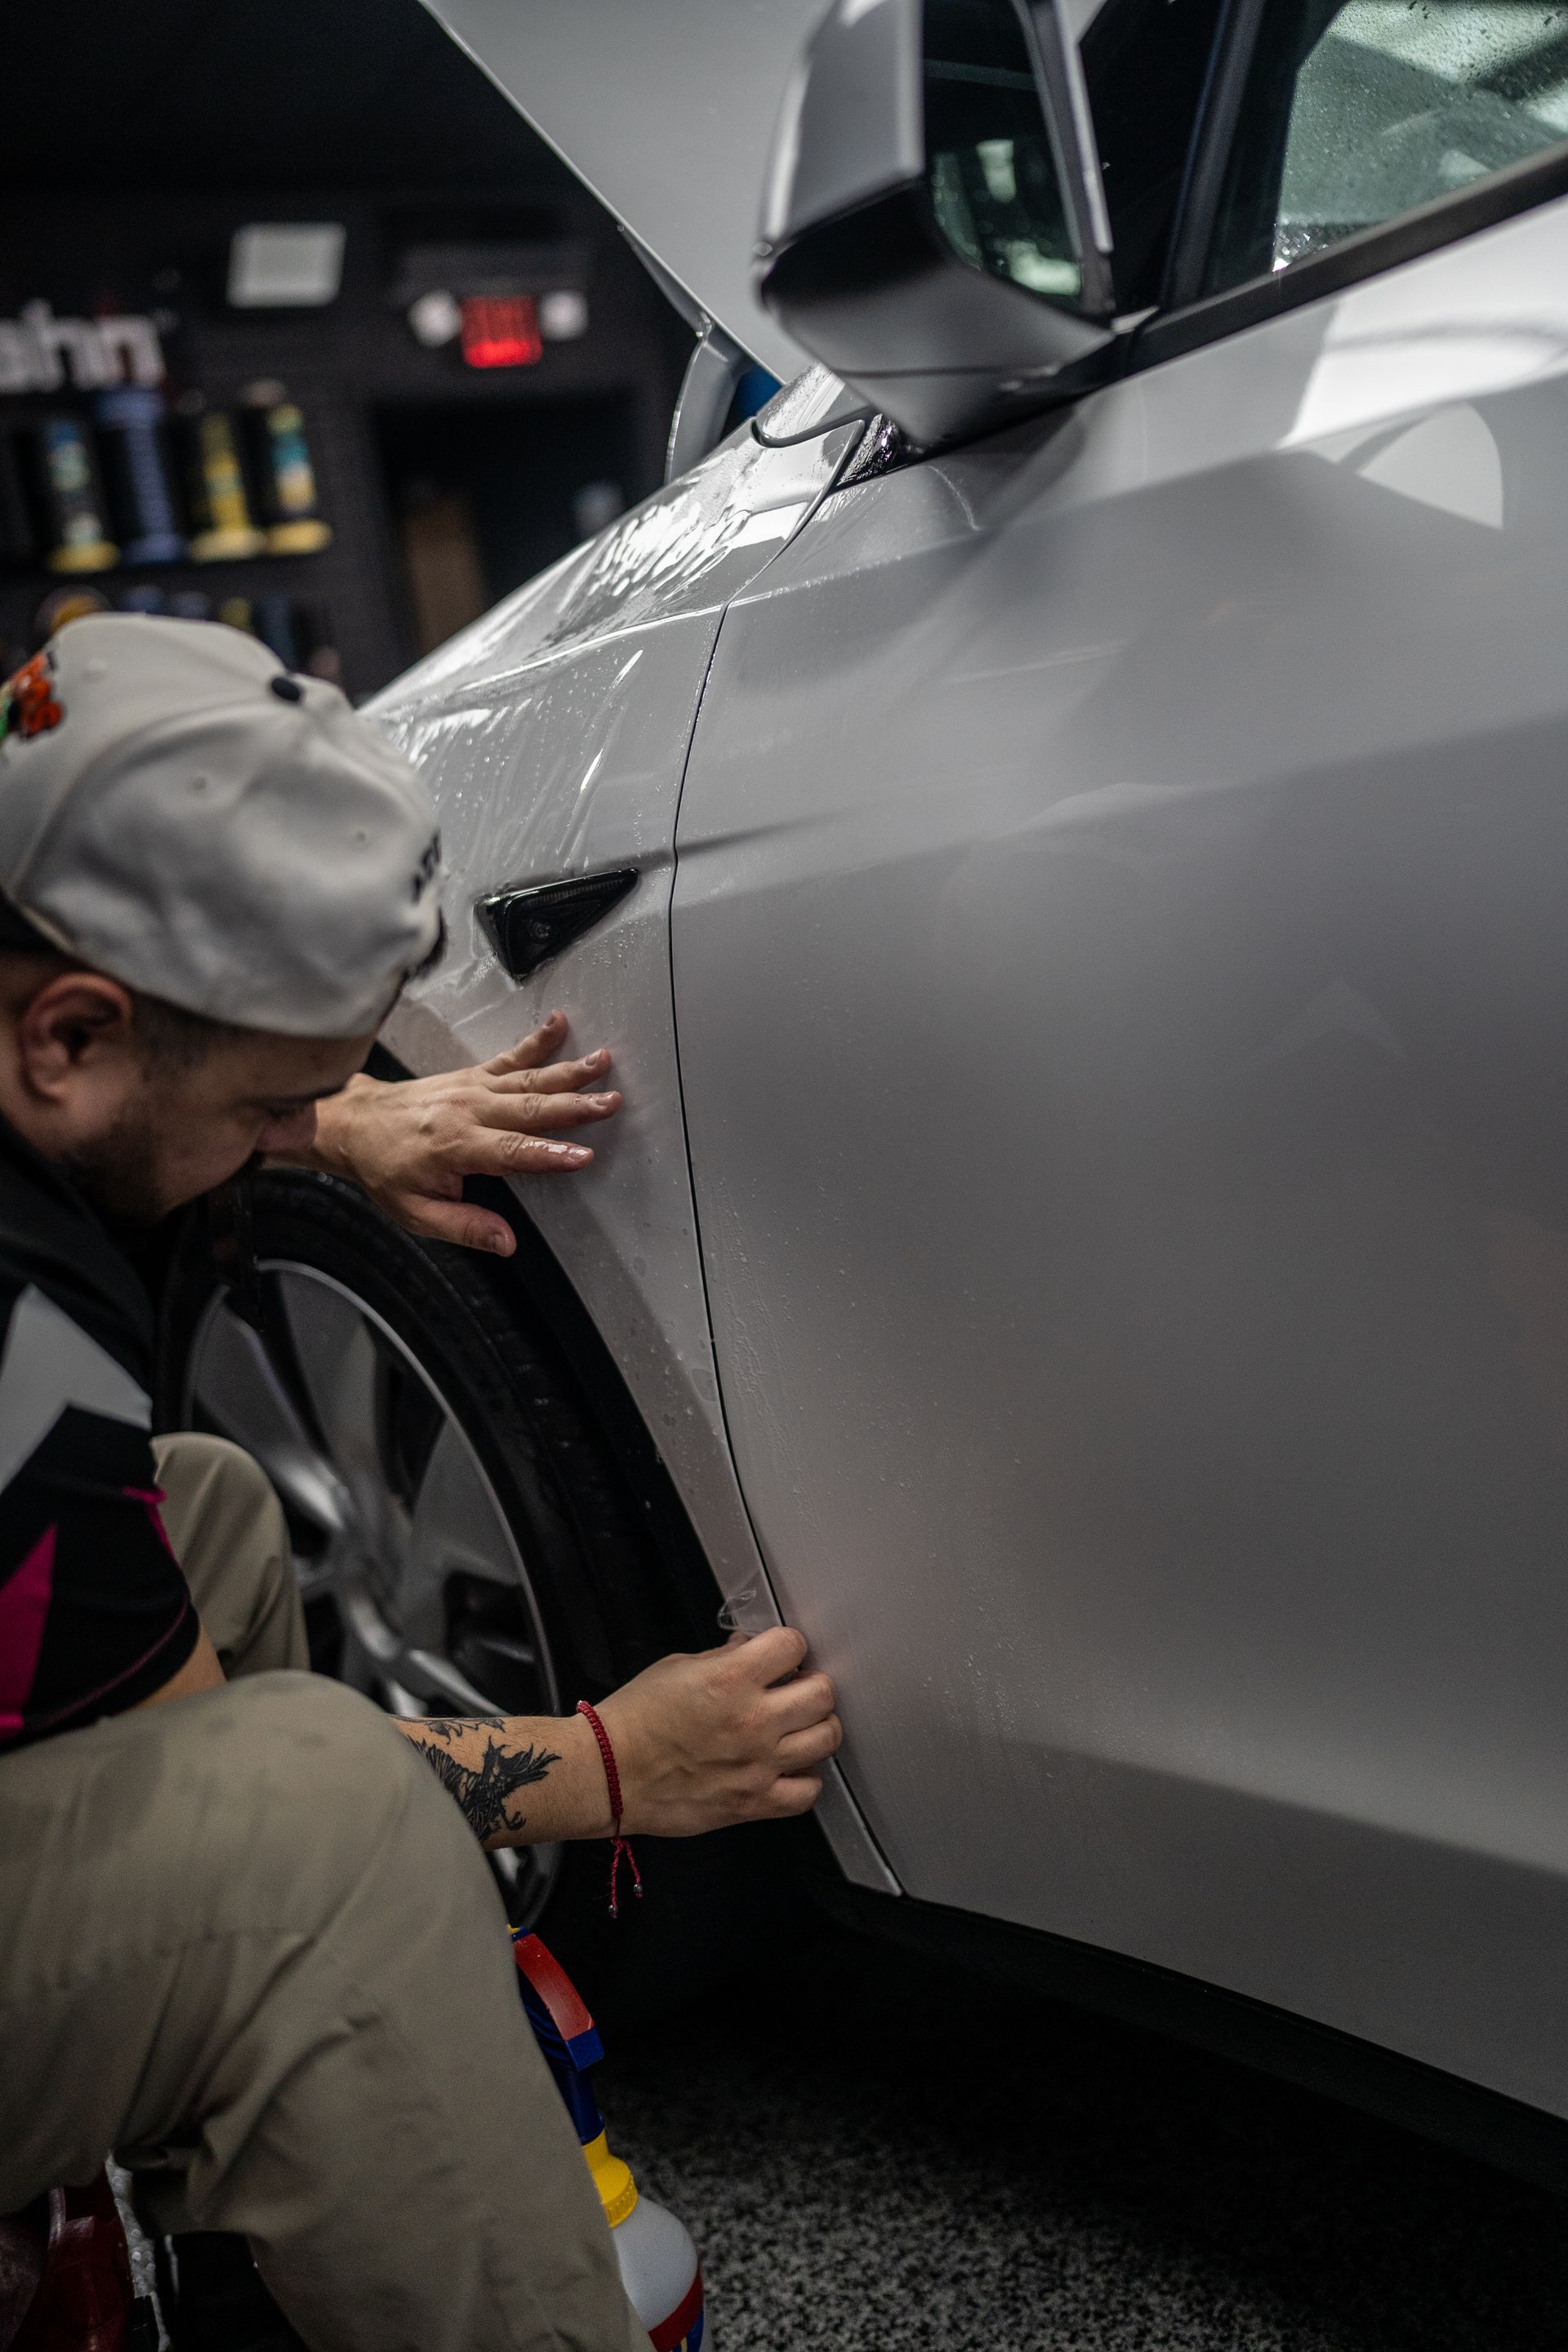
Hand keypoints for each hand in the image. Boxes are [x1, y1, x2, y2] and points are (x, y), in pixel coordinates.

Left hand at [295, 1012, 621, 1253]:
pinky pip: (510, 1057)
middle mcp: (467, 1111)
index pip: (512, 1151)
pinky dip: (538, 1040)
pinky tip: (560, 1024)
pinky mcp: (472, 1076)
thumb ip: (465, 1227)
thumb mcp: (415, 1213)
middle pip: (530, 1108)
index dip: (548, 1155)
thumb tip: (506, 1242)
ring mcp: (471, 1088)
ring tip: (602, 1062)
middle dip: (574, 1106)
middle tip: (610, 1102)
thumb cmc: (384, 1168)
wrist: (353, 1125)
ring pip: (528, 1079)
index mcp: (456, 1146)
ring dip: (569, 1071)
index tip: (581, 1155)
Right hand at [592, 1627, 842, 1835]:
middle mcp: (753, 1720)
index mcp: (731, 1678)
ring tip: (796, 1726)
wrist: (608, 1773)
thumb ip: (723, 1658)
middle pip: (823, 1692)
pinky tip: (788, 1768)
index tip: (779, 1654)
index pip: (793, 1645)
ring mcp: (758, 1765)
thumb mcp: (677, 1667)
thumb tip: (751, 1648)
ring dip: (815, 1727)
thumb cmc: (635, 1716)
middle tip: (793, 1689)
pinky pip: (807, 1793)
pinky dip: (804, 1779)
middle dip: (811, 1684)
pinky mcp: (753, 1803)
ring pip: (826, 1739)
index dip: (788, 1646)